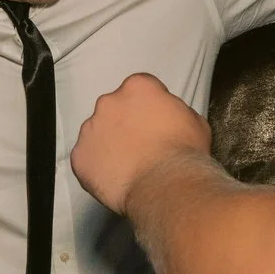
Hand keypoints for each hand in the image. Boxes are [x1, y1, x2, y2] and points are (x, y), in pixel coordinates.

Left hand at [72, 73, 212, 215]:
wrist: (166, 185)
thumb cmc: (185, 152)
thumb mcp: (195, 121)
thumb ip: (175, 111)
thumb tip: (168, 118)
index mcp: (138, 87)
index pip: (140, 89)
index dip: (149, 107)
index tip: (155, 124)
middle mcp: (109, 102)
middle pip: (114, 108)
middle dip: (124, 123)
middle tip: (140, 146)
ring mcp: (90, 129)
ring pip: (97, 132)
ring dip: (108, 143)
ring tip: (127, 165)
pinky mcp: (79, 156)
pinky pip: (86, 158)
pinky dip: (97, 166)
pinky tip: (115, 178)